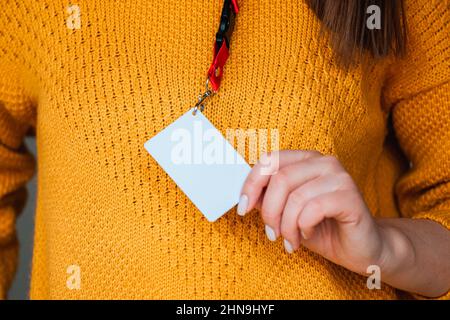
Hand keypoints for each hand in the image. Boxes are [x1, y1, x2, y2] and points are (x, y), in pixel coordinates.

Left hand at [238, 150, 385, 274]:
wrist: (360, 249)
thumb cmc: (322, 229)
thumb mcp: (287, 213)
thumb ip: (269, 199)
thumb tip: (244, 195)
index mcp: (306, 160)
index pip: (270, 160)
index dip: (251, 184)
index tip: (242, 207)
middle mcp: (324, 162)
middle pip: (280, 179)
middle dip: (270, 212)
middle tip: (272, 233)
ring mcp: (340, 177)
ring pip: (295, 197)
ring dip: (286, 226)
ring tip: (290, 240)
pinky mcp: (350, 196)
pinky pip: (313, 209)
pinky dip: (304, 226)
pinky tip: (308, 233)